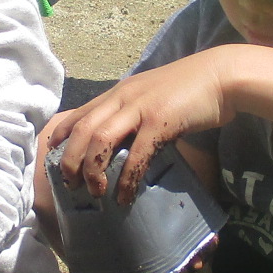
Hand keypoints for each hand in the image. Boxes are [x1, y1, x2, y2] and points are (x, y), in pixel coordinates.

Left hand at [41, 49, 239, 203]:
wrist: (221, 76)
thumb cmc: (189, 90)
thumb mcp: (152, 96)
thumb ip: (133, 113)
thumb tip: (123, 141)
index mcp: (119, 92)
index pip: (79, 112)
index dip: (62, 134)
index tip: (52, 155)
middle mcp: (123, 97)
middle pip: (83, 129)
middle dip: (70, 160)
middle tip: (70, 185)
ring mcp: (140, 108)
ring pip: (100, 140)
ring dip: (92, 170)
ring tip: (94, 193)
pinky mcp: (160, 122)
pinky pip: (136, 155)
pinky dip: (126, 179)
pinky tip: (125, 196)